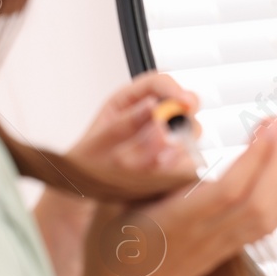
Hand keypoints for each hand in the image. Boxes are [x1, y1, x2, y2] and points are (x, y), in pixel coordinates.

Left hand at [59, 70, 206, 201]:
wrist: (86, 191)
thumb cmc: (88, 162)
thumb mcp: (99, 141)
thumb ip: (126, 124)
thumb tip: (151, 106)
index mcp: (130, 100)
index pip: (159, 83)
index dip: (175, 90)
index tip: (185, 103)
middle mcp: (152, 115)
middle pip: (183, 106)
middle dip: (182, 121)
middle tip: (169, 140)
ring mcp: (165, 136)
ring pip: (190, 133)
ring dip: (178, 147)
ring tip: (157, 163)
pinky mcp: (173, 158)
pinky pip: (188, 158)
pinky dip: (179, 165)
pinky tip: (160, 171)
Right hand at [80, 114, 276, 275]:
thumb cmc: (111, 243)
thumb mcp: (112, 201)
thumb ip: (142, 170)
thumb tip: (167, 138)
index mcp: (178, 221)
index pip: (230, 190)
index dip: (255, 158)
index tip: (268, 126)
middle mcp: (206, 235)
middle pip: (257, 200)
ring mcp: (221, 246)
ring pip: (267, 214)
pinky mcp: (228, 249)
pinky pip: (266, 226)